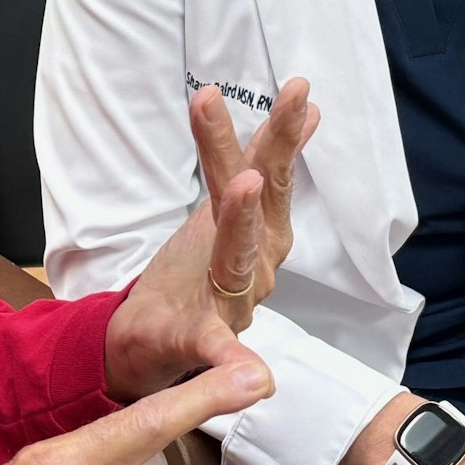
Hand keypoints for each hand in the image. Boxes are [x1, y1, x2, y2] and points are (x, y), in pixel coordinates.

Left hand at [103, 79, 317, 399]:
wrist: (154, 338)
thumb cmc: (194, 271)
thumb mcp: (223, 207)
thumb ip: (262, 162)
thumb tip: (310, 111)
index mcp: (257, 227)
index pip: (266, 167)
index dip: (281, 128)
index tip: (296, 88)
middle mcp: (257, 260)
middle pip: (264, 197)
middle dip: (275, 146)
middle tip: (291, 99)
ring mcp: (236, 299)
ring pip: (237, 251)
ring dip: (241, 219)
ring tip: (247, 183)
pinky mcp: (206, 341)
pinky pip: (222, 350)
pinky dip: (236, 361)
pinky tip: (256, 376)